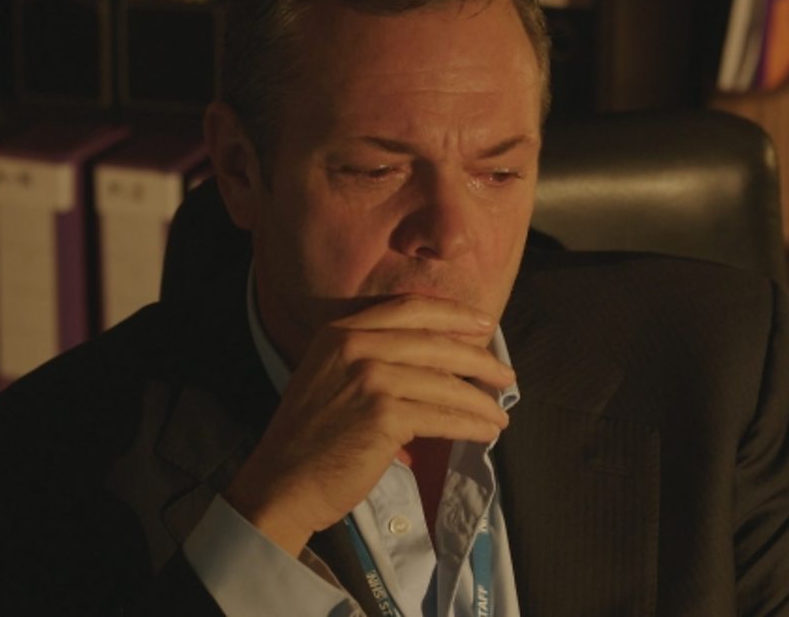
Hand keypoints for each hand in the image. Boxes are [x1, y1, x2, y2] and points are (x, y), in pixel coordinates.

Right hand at [223, 295, 513, 555]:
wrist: (282, 480)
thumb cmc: (310, 436)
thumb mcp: (330, 377)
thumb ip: (370, 357)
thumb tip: (439, 358)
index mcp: (340, 332)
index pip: (409, 308)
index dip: (453, 314)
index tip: (484, 324)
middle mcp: (353, 347)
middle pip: (434, 342)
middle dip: (479, 359)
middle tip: (506, 374)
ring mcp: (368, 379)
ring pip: (444, 383)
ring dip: (481, 400)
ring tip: (500, 413)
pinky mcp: (383, 416)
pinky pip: (442, 416)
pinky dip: (471, 425)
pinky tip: (486, 431)